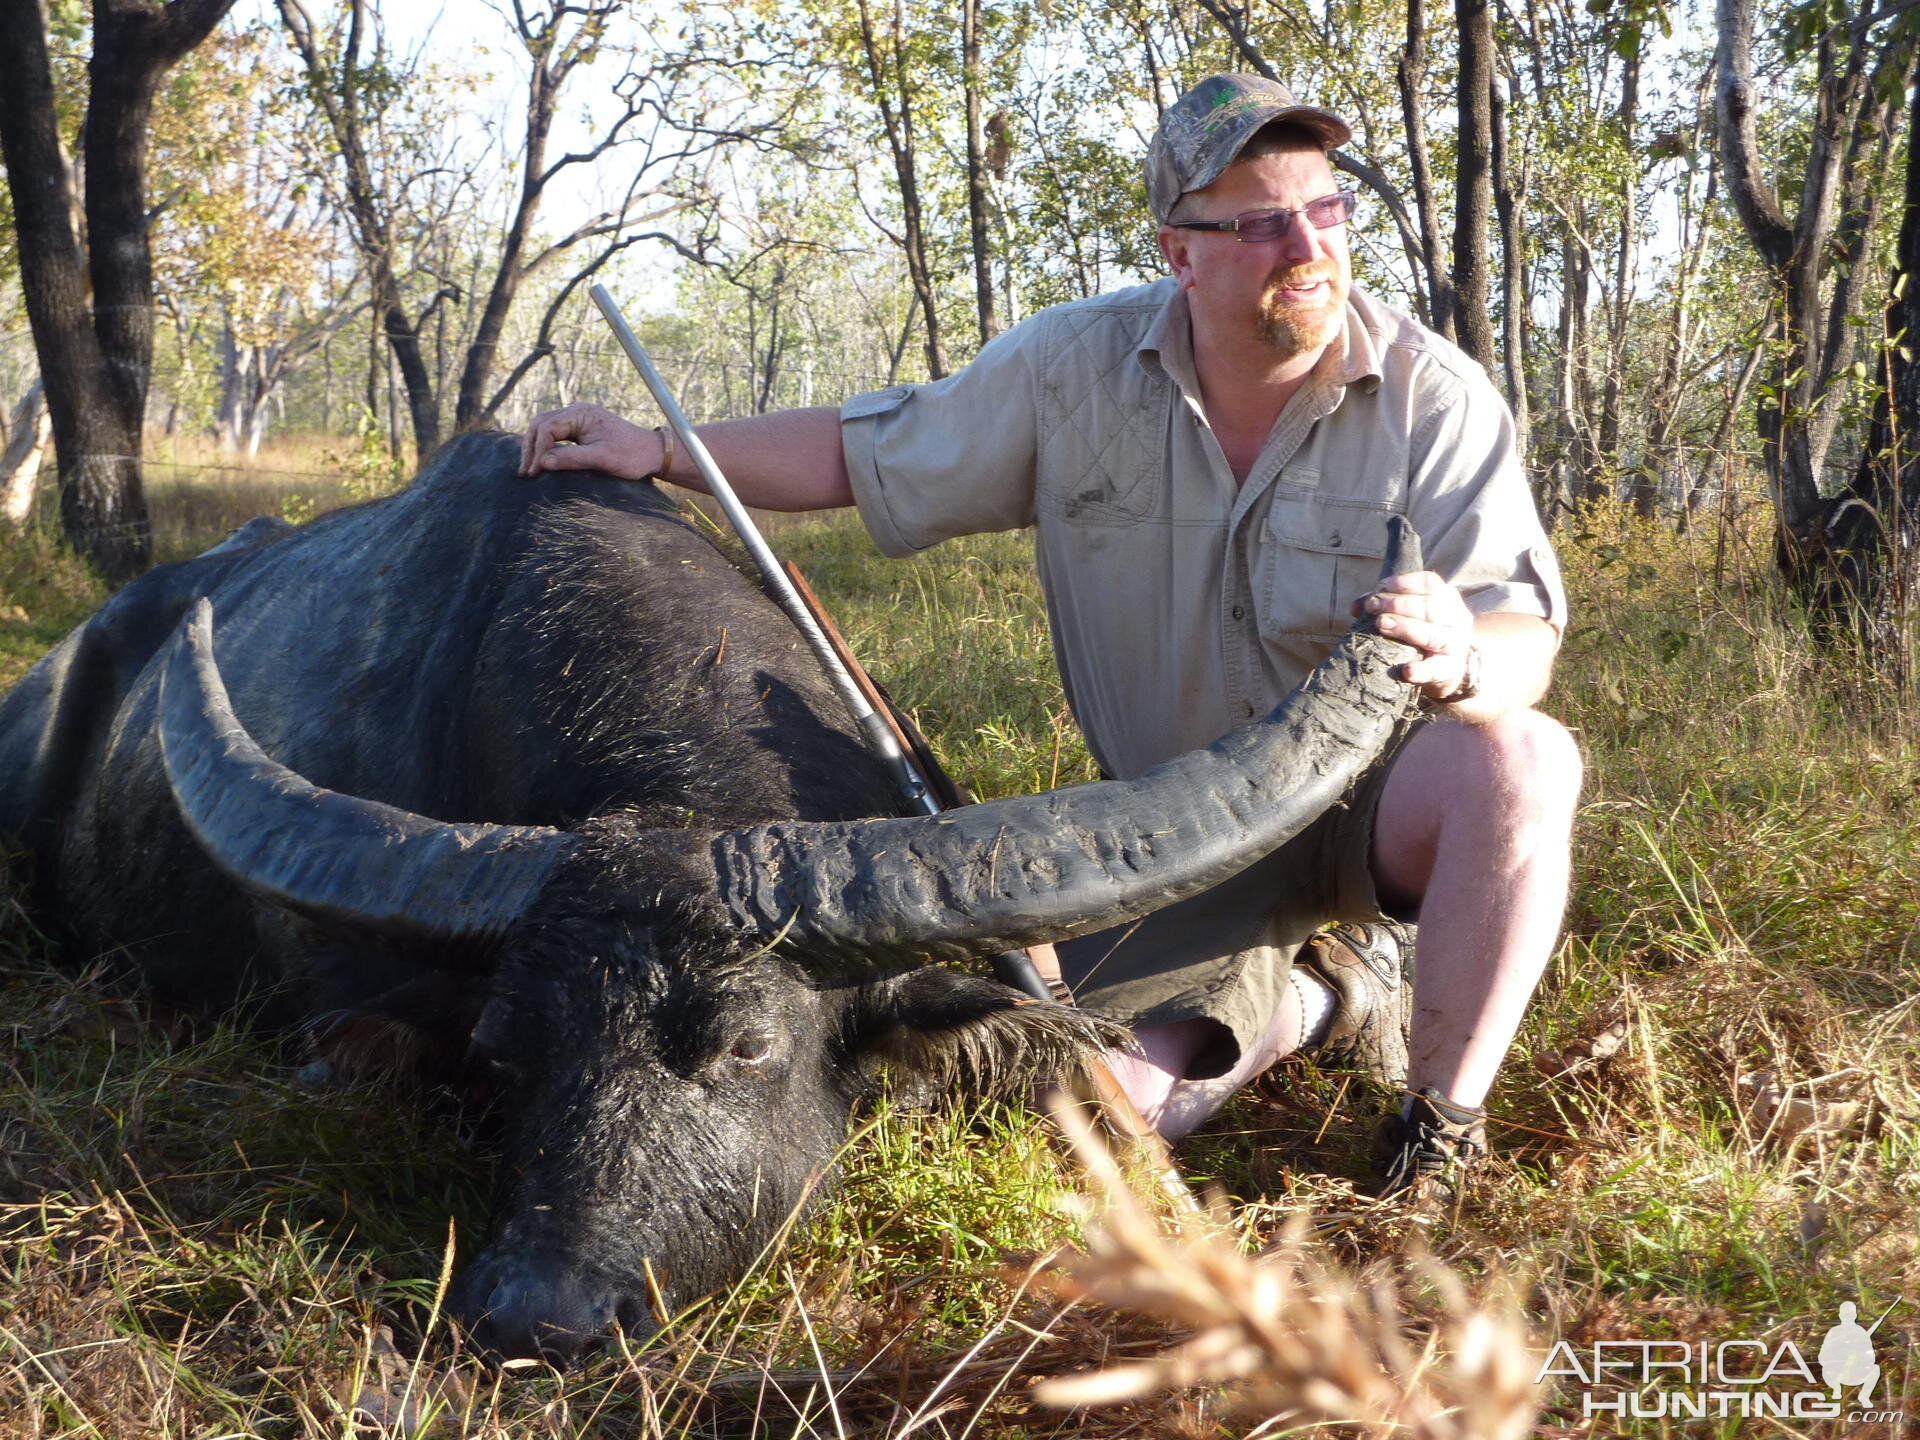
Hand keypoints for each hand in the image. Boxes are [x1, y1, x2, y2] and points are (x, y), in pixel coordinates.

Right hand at [519, 403, 660, 478]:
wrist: (653, 453)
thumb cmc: (632, 456)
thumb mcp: (603, 459)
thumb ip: (572, 459)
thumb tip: (542, 463)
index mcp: (581, 413)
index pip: (547, 428)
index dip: (537, 450)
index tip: (535, 472)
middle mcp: (577, 411)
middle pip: (541, 424)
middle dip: (531, 447)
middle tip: (526, 472)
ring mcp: (578, 418)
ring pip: (545, 428)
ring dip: (535, 447)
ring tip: (529, 469)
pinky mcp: (581, 428)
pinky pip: (555, 433)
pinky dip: (545, 446)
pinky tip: (541, 462)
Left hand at [1352, 570, 1475, 701]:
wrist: (1450, 669)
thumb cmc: (1424, 633)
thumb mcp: (1413, 613)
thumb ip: (1385, 606)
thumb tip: (1356, 607)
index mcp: (1447, 598)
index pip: (1429, 583)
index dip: (1403, 582)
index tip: (1380, 587)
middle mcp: (1455, 619)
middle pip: (1429, 607)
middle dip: (1397, 604)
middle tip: (1372, 606)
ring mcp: (1456, 645)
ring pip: (1433, 635)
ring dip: (1406, 628)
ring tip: (1381, 624)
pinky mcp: (1450, 670)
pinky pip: (1436, 669)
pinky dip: (1422, 670)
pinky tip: (1407, 670)